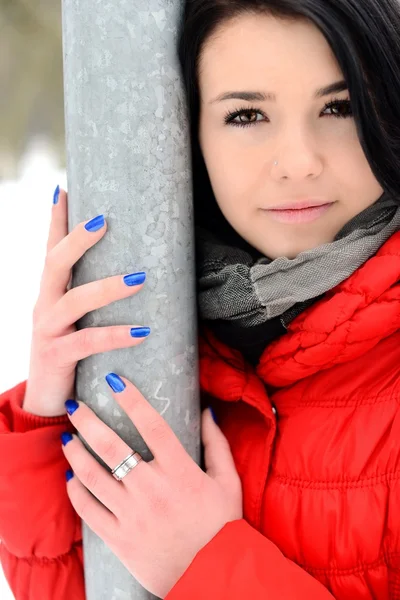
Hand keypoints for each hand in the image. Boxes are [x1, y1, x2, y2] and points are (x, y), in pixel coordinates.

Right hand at [24, 185, 149, 416]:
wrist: (46, 402)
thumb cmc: (71, 357)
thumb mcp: (78, 322)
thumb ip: (96, 302)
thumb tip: (138, 276)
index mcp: (49, 294)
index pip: (50, 250)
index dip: (55, 221)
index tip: (64, 190)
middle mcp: (43, 306)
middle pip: (55, 263)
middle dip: (78, 239)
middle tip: (105, 220)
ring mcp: (46, 330)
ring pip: (74, 300)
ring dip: (107, 287)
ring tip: (140, 278)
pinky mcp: (56, 357)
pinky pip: (88, 341)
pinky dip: (116, 335)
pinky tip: (142, 332)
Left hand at [61, 372, 242, 598]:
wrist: (212, 576)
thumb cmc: (222, 525)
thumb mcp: (228, 481)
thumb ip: (216, 444)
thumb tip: (206, 411)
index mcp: (180, 472)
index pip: (152, 425)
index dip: (132, 400)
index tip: (114, 381)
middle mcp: (153, 490)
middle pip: (112, 447)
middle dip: (88, 420)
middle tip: (73, 403)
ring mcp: (133, 515)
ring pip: (93, 477)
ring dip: (75, 453)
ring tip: (66, 436)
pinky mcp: (119, 538)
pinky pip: (89, 511)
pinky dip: (76, 492)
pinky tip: (71, 477)